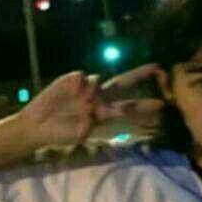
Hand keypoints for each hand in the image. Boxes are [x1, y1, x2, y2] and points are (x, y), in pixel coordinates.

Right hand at [21, 64, 166, 145]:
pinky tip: (70, 93)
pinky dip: (79, 86)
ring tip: (82, 104)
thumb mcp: (80, 133)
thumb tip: (94, 108)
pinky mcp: (73, 78)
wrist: (38, 125)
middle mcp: (100, 97)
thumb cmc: (61, 133)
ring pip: (99, 80)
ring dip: (92, 92)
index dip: (144, 105)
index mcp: (104, 112)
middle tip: (158, 68)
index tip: (162, 104)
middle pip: (124, 82)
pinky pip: (82, 77)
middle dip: (140, 74)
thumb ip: (91, 120)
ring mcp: (87, 87)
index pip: (128, 107)